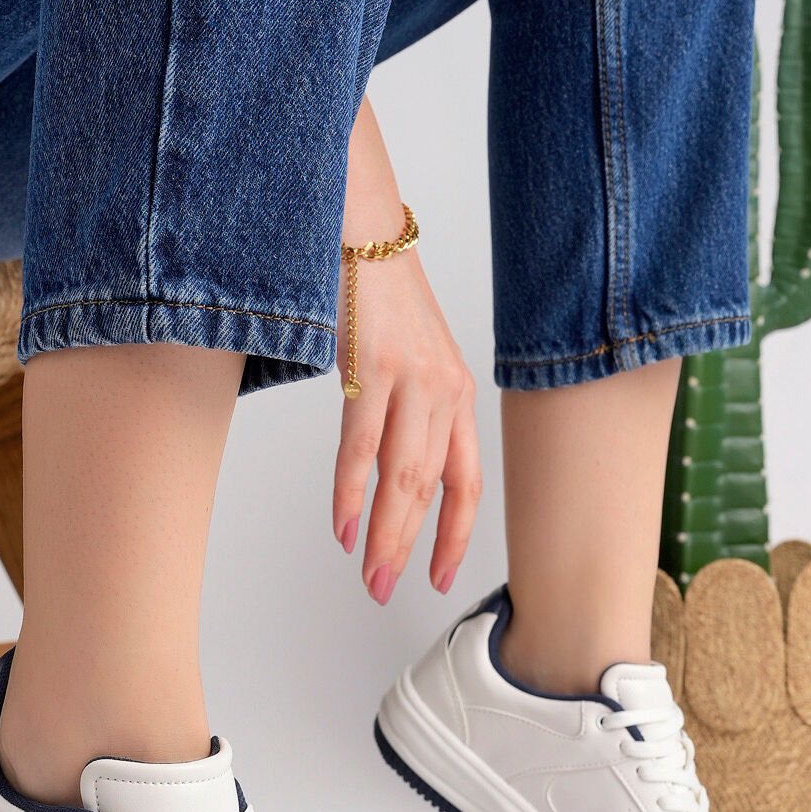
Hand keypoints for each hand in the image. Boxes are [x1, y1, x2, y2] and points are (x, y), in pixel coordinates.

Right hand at [333, 100, 480, 605]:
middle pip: (431, 489)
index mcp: (457, 393)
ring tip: (366, 571)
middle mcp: (445, 390)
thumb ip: (408, 408)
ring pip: (402, 475)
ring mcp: (412, 378)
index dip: (455, 535)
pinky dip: (351, 491)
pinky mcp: (375, 363)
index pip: (466, 480)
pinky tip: (343, 524)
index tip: (440, 575)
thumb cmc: (377, 290)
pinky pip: (363, 443)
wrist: (360, 222)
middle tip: (385, 589)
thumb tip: (387, 467)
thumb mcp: (409, 354)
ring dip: (382, 532)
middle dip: (408, 548)